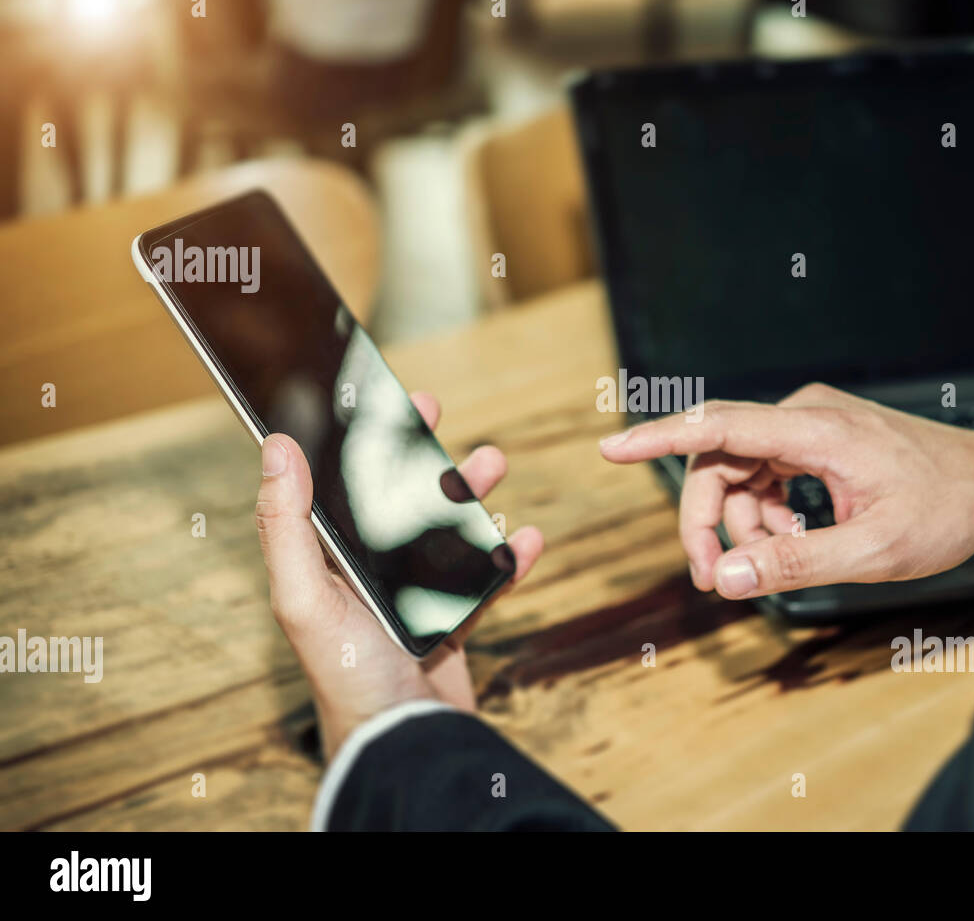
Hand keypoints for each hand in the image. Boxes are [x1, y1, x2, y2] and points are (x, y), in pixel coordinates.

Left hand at [254, 391, 542, 760]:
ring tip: (494, 463)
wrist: (404, 743)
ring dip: (471, 495)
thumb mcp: (304, 595)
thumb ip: (286, 524)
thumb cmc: (346, 675)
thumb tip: (275, 447)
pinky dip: (509, 557)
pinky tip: (529, 539)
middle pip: (395, 499)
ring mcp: (412, 597)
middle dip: (418, 453)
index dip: (353, 441)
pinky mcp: (451, 622)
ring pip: (445, 531)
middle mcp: (366, 574)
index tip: (373, 399)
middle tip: (435, 412)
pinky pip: (484, 580)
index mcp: (326, 563)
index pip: (336, 486)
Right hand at [599, 383, 973, 599]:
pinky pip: (764, 474)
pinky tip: (791, 542)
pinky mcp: (816, 440)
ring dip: (741, 524)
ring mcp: (811, 425)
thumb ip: (795, 564)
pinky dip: (764, 514)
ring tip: (774, 564)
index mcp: (817, 430)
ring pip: (739, 472)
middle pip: (720, 461)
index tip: (609, 449)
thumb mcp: (872, 551)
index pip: (719, 426)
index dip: (659, 437)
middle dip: (708, 521)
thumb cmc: (943, 511)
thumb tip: (727, 578)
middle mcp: (806, 416)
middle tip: (713, 579)